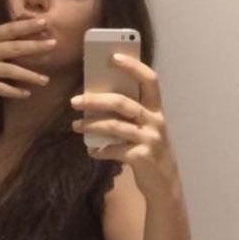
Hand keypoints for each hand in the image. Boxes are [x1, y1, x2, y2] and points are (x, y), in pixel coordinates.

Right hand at [0, 6, 56, 97]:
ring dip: (29, 75)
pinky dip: (13, 91)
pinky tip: (26, 94)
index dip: (26, 25)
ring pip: (9, 71)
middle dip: (34, 46)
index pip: (8, 29)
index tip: (44, 22)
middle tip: (54, 44)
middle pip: (13, 47)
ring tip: (46, 80)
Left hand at [69, 55, 178, 197]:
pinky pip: (114, 150)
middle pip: (123, 103)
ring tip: (75, 125)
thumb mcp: (145, 127)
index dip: (133, 66)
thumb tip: (97, 99)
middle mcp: (155, 121)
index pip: (149, 80)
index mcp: (156, 109)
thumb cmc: (149, 149)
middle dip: (96, 100)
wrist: (164, 183)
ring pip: (115, 126)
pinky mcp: (142, 157)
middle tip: (74, 100)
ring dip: (91, 125)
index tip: (113, 56)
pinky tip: (92, 151)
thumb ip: (129, 113)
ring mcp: (150, 139)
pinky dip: (100, 150)